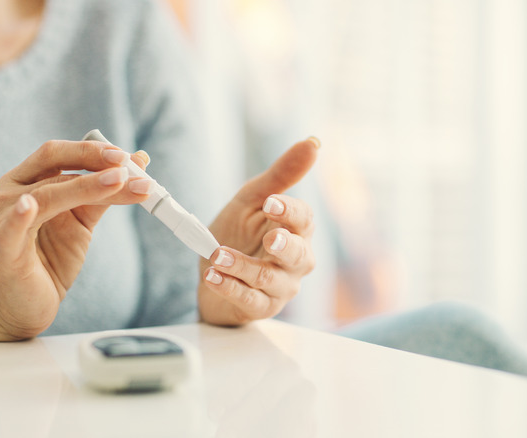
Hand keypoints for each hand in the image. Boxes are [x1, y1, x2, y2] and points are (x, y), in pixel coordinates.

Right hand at [0, 140, 150, 340]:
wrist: (25, 308)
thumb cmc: (50, 260)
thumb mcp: (82, 222)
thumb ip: (105, 194)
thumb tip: (139, 163)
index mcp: (24, 181)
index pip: (57, 154)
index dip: (91, 150)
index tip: (126, 156)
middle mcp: (7, 195)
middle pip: (52, 167)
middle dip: (92, 161)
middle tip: (125, 165)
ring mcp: (1, 221)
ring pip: (47, 195)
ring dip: (86, 187)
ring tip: (119, 182)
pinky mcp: (3, 250)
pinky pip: (12, 228)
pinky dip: (21, 215)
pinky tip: (30, 205)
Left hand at [198, 138, 318, 325]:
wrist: (213, 272)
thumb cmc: (240, 233)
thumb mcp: (254, 199)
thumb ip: (281, 175)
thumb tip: (313, 142)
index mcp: (297, 231)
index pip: (304, 220)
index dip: (289, 211)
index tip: (271, 202)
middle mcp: (296, 261)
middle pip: (300, 255)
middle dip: (285, 246)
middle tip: (269, 238)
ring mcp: (280, 287)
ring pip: (270, 279)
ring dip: (243, 266)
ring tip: (218, 255)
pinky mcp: (259, 307)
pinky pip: (248, 299)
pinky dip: (229, 287)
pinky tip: (212, 277)